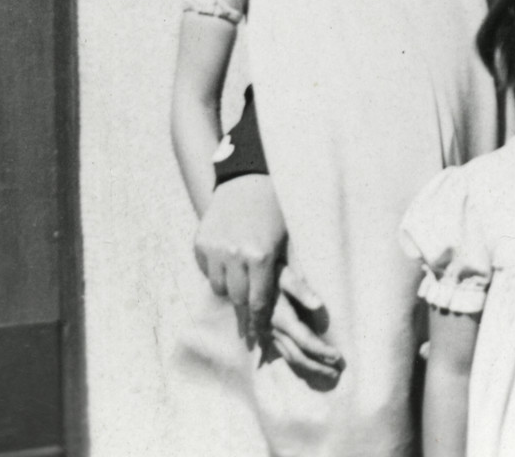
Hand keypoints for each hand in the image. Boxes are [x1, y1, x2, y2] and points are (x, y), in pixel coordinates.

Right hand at [194, 174, 285, 347]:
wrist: (247, 180)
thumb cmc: (275, 212)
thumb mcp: (288, 242)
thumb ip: (292, 276)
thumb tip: (314, 306)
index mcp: (260, 256)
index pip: (258, 301)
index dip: (260, 320)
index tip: (260, 333)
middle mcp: (234, 255)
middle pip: (236, 299)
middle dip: (245, 306)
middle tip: (250, 314)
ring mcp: (214, 249)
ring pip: (218, 288)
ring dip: (229, 288)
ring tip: (240, 280)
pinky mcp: (200, 243)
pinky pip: (206, 270)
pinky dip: (216, 271)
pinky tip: (227, 261)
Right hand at [262, 265, 344, 390]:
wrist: (243, 274)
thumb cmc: (269, 270)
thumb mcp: (285, 274)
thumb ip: (301, 289)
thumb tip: (319, 304)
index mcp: (281, 317)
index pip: (305, 340)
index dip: (322, 351)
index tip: (339, 357)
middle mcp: (273, 330)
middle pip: (297, 355)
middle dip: (318, 367)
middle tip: (337, 374)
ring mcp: (267, 333)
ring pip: (288, 356)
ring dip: (308, 367)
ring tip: (327, 372)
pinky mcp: (264, 332)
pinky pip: (280, 352)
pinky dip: (295, 360)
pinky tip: (306, 365)